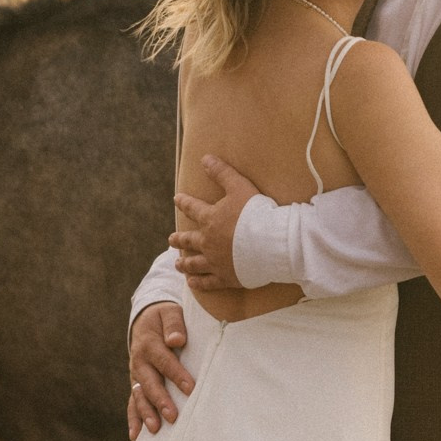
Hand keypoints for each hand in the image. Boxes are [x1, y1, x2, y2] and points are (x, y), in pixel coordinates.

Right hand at [127, 301, 194, 435]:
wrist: (146, 320)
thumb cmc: (164, 318)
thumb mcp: (169, 312)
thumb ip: (174, 324)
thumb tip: (176, 340)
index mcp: (149, 344)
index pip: (164, 361)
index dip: (177, 375)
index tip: (190, 388)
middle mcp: (139, 361)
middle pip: (149, 383)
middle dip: (160, 400)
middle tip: (173, 416)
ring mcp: (136, 374)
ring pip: (139, 396)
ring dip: (146, 413)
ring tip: (155, 430)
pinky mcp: (136, 384)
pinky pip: (132, 402)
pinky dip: (133, 419)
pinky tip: (135, 436)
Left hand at [173, 153, 260, 288]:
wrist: (270, 242)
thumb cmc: (256, 213)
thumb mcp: (239, 186)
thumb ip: (222, 173)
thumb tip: (205, 157)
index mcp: (211, 219)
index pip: (193, 208)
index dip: (184, 202)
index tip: (177, 199)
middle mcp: (208, 241)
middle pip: (189, 240)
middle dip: (179, 239)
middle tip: (171, 239)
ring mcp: (215, 261)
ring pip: (194, 263)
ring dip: (185, 263)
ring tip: (178, 264)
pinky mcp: (225, 277)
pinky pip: (207, 282)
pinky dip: (198, 283)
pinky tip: (191, 283)